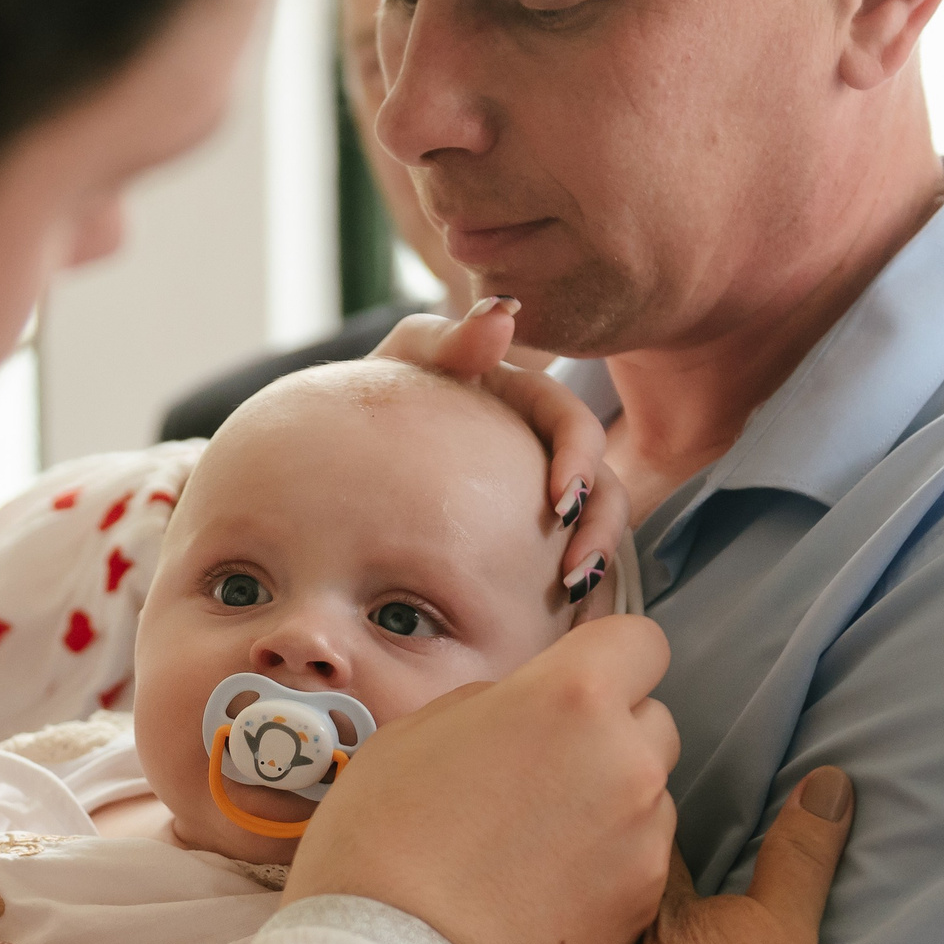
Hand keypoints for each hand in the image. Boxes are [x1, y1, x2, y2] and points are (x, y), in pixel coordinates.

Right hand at [286, 616, 680, 943]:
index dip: (604, 661)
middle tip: (543, 774)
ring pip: (650, 795)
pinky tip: (543, 893)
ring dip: (611, 804)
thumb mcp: (411, 734)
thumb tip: (518, 711)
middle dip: (611, 735)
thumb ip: (488, 706)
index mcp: (570, 696)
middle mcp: (627, 759)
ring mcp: (644, 838)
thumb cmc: (378, 840)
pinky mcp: (643, 906)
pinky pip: (641, 862)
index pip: (639, 643)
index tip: (571, 690)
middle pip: (653, 721)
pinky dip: (607, 868)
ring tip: (535, 847)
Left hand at [372, 296, 624, 615]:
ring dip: (593, 562)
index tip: (561, 501)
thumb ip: (452, 339)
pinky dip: (569, 591)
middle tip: (572, 573)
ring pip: (591, 527)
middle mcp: (542, 448)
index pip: (572, 427)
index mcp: (525, 402)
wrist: (343, 437)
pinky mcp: (526, 533)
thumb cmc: (383, 386)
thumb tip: (503, 316)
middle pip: (600, 486)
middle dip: (598, 528)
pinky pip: (560, 561)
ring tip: (570, 598)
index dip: (580, 461)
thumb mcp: (411, 353)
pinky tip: (558, 627)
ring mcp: (537, 491)